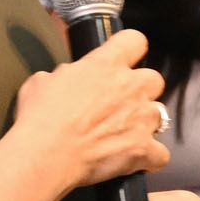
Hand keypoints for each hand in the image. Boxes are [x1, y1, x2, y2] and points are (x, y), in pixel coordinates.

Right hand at [11, 29, 169, 190]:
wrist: (46, 154)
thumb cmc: (40, 118)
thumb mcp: (42, 81)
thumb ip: (64, 75)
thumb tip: (67, 79)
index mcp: (106, 64)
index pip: (134, 41)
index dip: (130, 50)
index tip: (123, 59)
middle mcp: (130, 87)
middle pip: (154, 79)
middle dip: (141, 90)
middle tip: (121, 102)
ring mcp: (140, 118)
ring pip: (160, 115)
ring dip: (145, 122)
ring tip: (124, 134)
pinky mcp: (143, 149)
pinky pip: (160, 154)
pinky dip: (150, 158)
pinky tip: (135, 160)